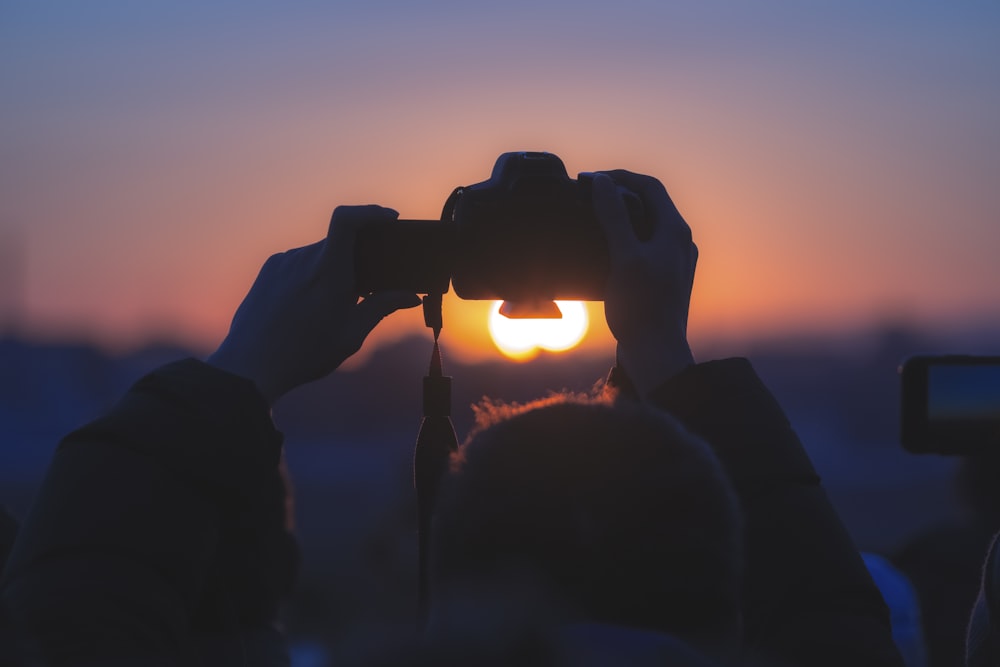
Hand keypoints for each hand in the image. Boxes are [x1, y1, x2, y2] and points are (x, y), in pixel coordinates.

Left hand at [208, 205, 420, 403]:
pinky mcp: (268, 271)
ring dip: (331, 269)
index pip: (348, 219)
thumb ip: (382, 308)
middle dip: (356, 258)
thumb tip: (412, 296)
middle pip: (338, 242)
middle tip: (364, 286)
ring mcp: (283, 263)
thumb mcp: (351, 334)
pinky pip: (297, 263)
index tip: (390, 218)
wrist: (250, 367)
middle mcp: (304, 258)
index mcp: (328, 270)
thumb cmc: (305, 353)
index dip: (371, 212)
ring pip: (318, 254)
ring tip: (329, 305)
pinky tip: (307, 305)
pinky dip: (311, 275)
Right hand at [591, 171, 696, 398]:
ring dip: (621, 218)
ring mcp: (673, 262)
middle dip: (619, 195)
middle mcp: (679, 243)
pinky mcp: (663, 281)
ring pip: (646, 227)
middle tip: (589, 196)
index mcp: (675, 231)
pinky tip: (604, 253)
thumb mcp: (624, 257)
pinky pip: (643, 249)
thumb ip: (614, 217)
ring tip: (593, 220)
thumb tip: (602, 182)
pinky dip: (623, 241)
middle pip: (650, 204)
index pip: (650, 186)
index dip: (620, 176)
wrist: (656, 353)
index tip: (591, 179)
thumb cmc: (642, 307)